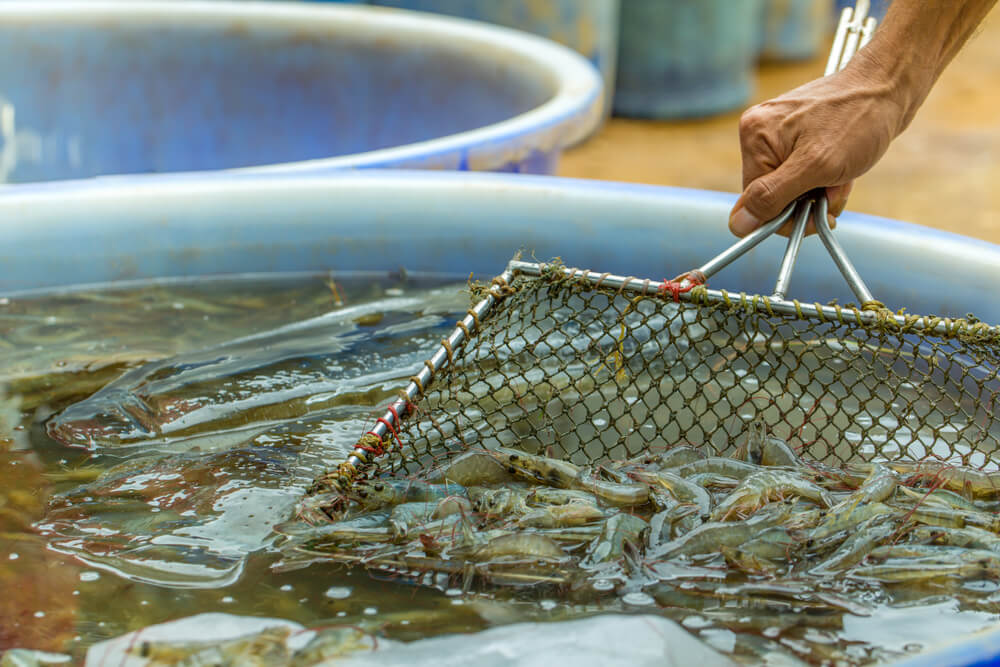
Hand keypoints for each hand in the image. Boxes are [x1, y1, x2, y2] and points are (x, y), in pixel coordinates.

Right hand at [729, 56, 904, 236]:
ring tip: (843, 176)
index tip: (816, 213)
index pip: (753, 201)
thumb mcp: (815, 167)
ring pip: (790, 189)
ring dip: (820, 192)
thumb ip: (772, 197)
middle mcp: (760, 134)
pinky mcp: (796, 136)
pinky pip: (802, 175)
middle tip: (835, 188)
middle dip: (806, 201)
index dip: (784, 216)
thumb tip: (738, 224)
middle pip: (771, 196)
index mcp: (755, 137)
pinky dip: (824, 181)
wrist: (892, 85)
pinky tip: (842, 170)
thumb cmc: (860, 118)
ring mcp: (778, 135)